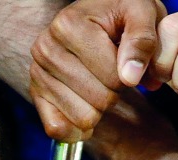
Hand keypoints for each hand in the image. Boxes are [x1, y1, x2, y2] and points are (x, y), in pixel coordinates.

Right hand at [30, 0, 165, 140]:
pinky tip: (87, 110)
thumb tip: (130, 77)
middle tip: (112, 72)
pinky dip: (77, 128)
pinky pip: (58, 129)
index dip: (130, 75)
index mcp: (68, 26)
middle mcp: (45, 49)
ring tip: (99, 83)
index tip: (125, 57)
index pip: (114, 77)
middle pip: (99, 100)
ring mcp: (37, 74)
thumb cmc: (120, 13)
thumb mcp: (141, 12)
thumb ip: (142, 40)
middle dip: (115, 92)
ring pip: (83, 118)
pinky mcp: (35, 95)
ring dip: (99, 109)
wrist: (95, 15)